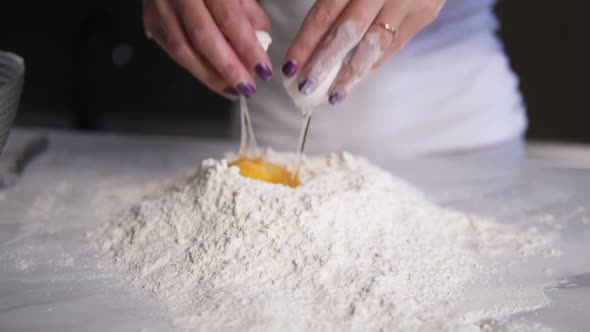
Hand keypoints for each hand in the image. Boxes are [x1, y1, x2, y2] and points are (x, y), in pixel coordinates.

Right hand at [142, 0, 271, 98]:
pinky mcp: (150, 20)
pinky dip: (195, 67)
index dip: (248, 47)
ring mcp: (159, 7)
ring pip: (183, 50)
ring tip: (232, 89)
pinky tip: (212, 77)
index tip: (263, 69)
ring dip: (210, 75)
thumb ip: (248, 9)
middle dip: (229, 68)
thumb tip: (260, 41)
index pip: (229, 18)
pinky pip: (172, 51)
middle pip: (203, 37)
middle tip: (248, 87)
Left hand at [283, 0, 444, 104]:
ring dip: (350, 74)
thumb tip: (310, 36)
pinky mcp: (425, 13)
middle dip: (324, 64)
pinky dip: (373, 64)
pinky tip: (356, 78)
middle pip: (348, 32)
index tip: (290, 66)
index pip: (325, 13)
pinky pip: (394, 45)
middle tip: (306, 87)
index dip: (306, 42)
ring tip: (333, 94)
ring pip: (374, 45)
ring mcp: (408, 2)